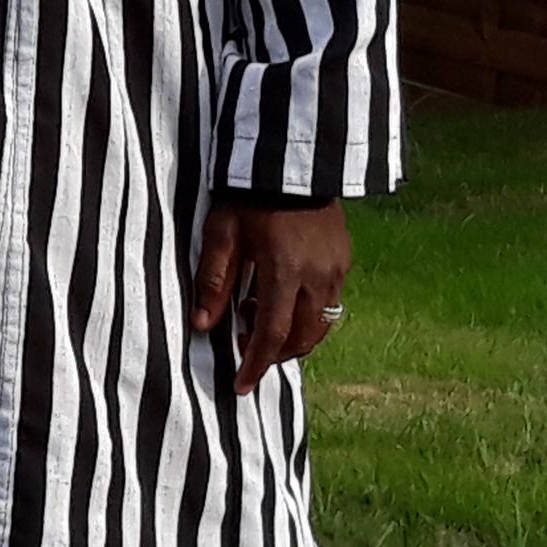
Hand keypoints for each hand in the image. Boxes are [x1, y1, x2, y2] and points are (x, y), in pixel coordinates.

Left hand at [186, 199, 349, 397]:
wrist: (291, 160)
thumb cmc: (249, 195)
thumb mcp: (222, 233)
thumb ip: (213, 281)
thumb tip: (202, 325)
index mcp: (284, 271)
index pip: (272, 334)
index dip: (256, 364)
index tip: (240, 386)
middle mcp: (317, 276)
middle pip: (302, 338)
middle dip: (275, 354)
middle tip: (247, 352)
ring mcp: (336, 269)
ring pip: (321, 325)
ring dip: (293, 337)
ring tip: (259, 319)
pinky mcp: (344, 260)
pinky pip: (330, 303)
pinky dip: (307, 315)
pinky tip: (281, 297)